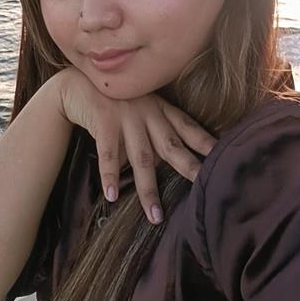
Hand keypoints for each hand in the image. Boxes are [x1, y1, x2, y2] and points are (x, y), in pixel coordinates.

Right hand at [56, 67, 216, 223]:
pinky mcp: (104, 121)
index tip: (223, 157)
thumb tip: (171, 163)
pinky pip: (108, 154)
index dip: (205, 142)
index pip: (187, 127)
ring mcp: (126, 117)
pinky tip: (112, 196)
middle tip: (204, 191)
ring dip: (148, 189)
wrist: (76, 84)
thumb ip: (155, 131)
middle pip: (171, 146)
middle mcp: (147, 112)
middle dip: (188, 168)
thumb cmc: (112, 102)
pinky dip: (110, 176)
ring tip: (155, 216)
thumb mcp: (140, 109)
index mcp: (159, 108)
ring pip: (142, 159)